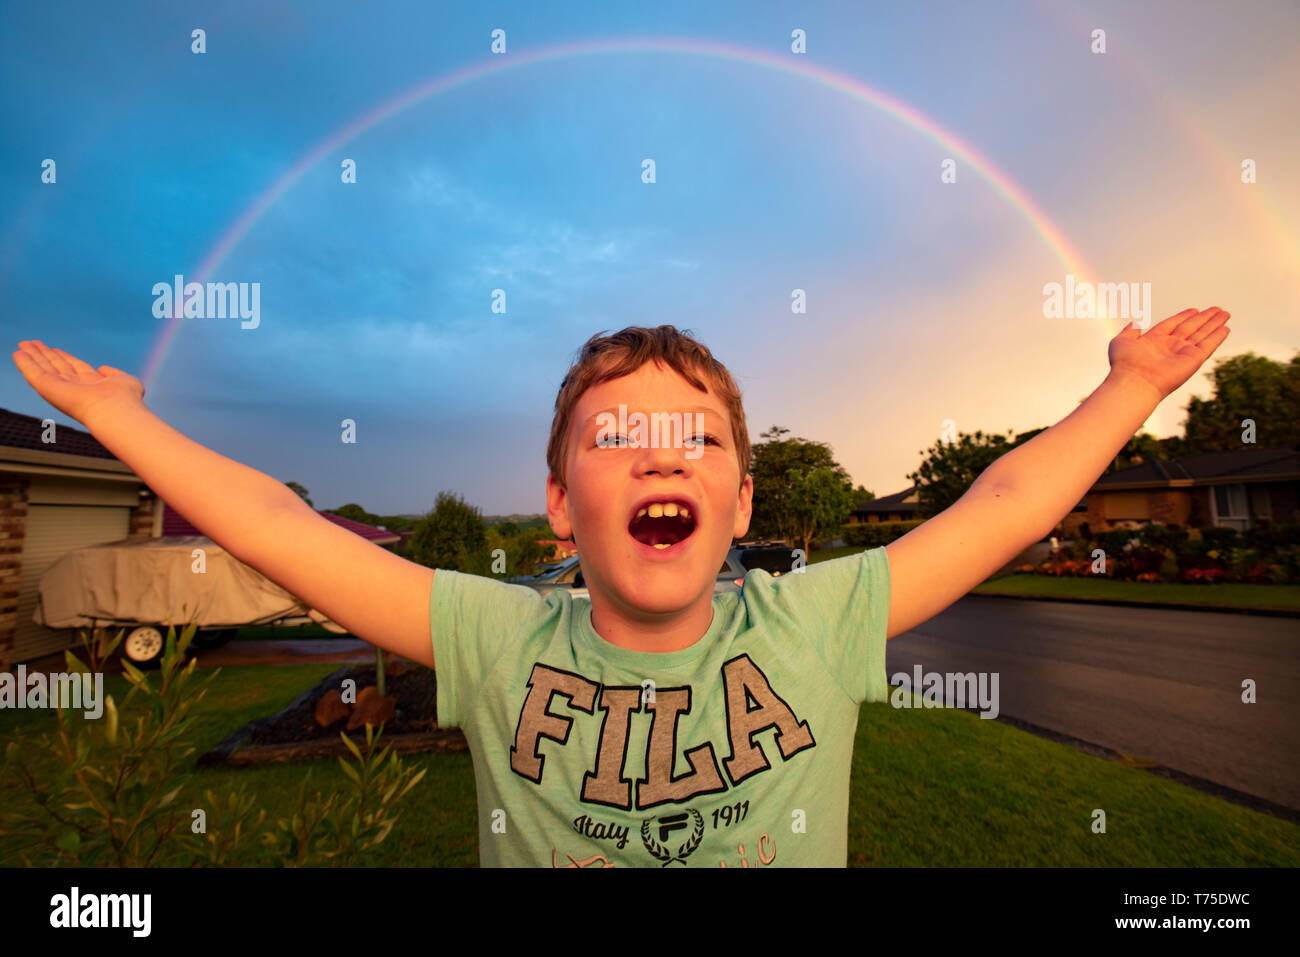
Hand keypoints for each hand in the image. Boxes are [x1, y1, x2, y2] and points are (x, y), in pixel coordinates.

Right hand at [10, 340, 145, 425]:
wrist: (115, 411)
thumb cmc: (125, 399)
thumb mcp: (124, 380)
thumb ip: (113, 373)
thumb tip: (102, 368)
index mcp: (92, 385)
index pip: (73, 367)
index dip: (63, 357)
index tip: (54, 349)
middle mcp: (74, 387)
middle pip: (56, 366)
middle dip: (45, 355)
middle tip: (32, 343)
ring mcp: (60, 388)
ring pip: (43, 369)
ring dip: (32, 356)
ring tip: (23, 344)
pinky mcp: (48, 388)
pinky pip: (34, 374)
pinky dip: (25, 364)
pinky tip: (18, 354)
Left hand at [1107, 307, 1230, 399]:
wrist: (1134, 382)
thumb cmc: (1124, 363)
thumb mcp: (1122, 341)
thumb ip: (1130, 331)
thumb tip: (1135, 323)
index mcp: (1154, 341)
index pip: (1173, 325)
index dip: (1183, 317)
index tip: (1194, 310)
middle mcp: (1170, 347)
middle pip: (1191, 328)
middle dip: (1204, 318)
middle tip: (1217, 309)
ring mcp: (1182, 354)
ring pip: (1202, 334)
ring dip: (1214, 324)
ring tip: (1225, 313)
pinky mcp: (1193, 360)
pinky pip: (1208, 345)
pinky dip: (1217, 337)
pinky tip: (1226, 328)